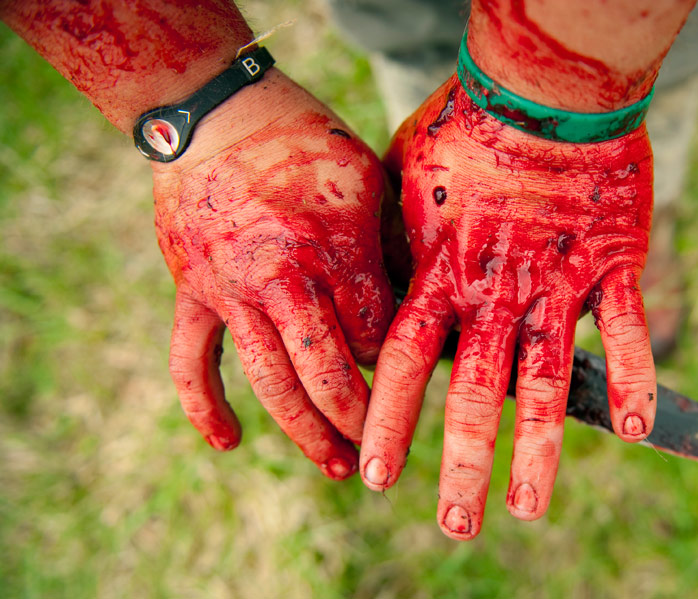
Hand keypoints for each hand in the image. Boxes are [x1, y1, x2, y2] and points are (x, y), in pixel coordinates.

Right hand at [153, 70, 393, 478]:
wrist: (215, 109)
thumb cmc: (306, 139)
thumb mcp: (367, 182)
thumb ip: (385, 247)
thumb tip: (417, 302)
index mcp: (336, 249)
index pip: (377, 336)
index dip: (396, 365)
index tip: (408, 379)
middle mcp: (285, 278)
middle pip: (330, 373)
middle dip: (360, 419)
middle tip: (382, 454)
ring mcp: (232, 290)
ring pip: (271, 381)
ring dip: (304, 431)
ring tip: (335, 467)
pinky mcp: (191, 291)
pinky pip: (191, 361)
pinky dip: (204, 406)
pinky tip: (227, 442)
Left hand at [360, 77, 656, 536]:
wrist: (541, 86)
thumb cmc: (464, 127)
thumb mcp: (403, 180)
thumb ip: (392, 241)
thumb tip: (373, 285)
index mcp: (440, 270)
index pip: (403, 360)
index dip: (389, 421)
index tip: (378, 475)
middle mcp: (494, 289)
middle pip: (476, 391)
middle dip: (463, 463)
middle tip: (456, 524)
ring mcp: (556, 280)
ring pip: (547, 379)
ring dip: (539, 451)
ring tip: (527, 507)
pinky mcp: (613, 263)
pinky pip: (630, 331)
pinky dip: (637, 380)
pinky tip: (638, 430)